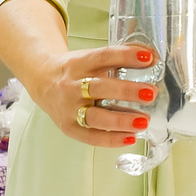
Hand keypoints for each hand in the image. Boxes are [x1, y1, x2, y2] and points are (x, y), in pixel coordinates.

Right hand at [32, 44, 158, 147]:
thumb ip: (118, 58)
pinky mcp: (68, 127)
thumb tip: (152, 58)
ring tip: (144, 121)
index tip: (148, 58)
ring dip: (121, 120)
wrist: (43, 81)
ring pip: (94, 117)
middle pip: (98, 88)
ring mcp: (68, 109)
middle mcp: (71, 86)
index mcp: (78, 63)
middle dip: (126, 91)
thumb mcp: (92, 57)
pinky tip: (131, 137)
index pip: (103, 56)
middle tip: (151, 93)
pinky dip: (112, 139)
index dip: (126, 56)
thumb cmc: (76, 69)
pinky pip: (91, 137)